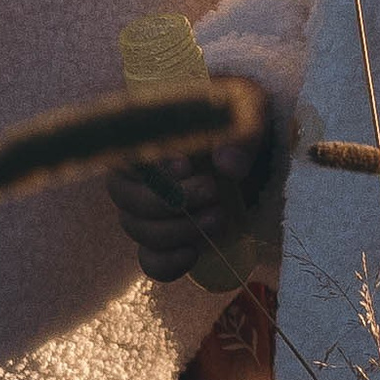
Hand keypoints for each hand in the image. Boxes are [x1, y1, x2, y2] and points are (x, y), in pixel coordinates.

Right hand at [107, 119, 274, 284]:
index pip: (124, 153)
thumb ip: (240, 137)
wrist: (256, 155)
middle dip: (168, 201)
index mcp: (146, 137)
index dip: (146, 165)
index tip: (186, 165)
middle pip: (125, 198)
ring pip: (137, 230)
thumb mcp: (249, 116)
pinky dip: (169, 263)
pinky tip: (194, 253)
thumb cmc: (241, 123)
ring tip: (219, 217)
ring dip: (178, 230)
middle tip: (212, 191)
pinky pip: (150, 261)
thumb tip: (227, 165)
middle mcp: (136, 177)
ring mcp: (147, 212)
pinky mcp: (165, 241)